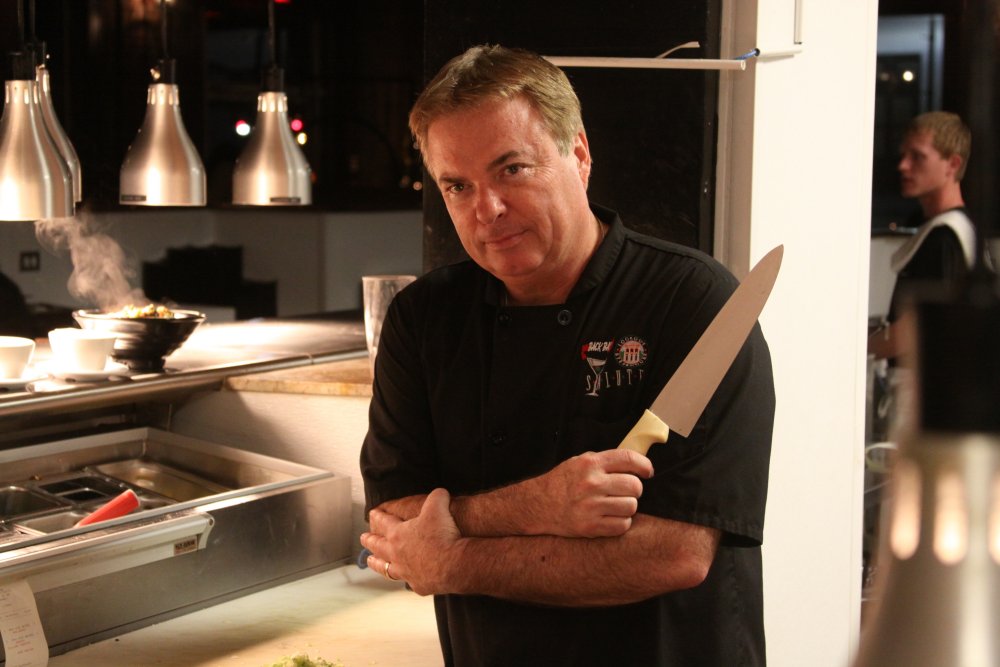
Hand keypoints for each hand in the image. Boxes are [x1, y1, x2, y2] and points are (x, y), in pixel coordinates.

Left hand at [361, 488, 462, 595]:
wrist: (453, 564)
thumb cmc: (442, 535)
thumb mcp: (439, 507)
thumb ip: (437, 497)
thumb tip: (440, 492)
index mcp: (399, 534)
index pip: (384, 523)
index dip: (378, 516)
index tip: (372, 514)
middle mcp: (397, 554)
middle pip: (378, 546)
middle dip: (369, 541)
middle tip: (363, 538)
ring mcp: (405, 572)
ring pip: (385, 567)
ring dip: (376, 563)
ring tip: (370, 561)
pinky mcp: (418, 585)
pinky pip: (408, 581)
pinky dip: (406, 578)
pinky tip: (406, 578)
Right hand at [526, 449, 652, 537]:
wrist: (538, 505)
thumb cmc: (562, 482)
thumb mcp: (579, 462)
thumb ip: (604, 461)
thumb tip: (635, 462)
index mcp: (590, 464)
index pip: (629, 459)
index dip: (644, 465)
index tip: (648, 472)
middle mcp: (592, 484)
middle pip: (634, 486)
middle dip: (634, 489)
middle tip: (626, 491)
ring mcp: (591, 507)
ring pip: (631, 507)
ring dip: (628, 507)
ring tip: (616, 505)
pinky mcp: (590, 527)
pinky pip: (622, 525)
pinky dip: (621, 523)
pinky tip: (611, 517)